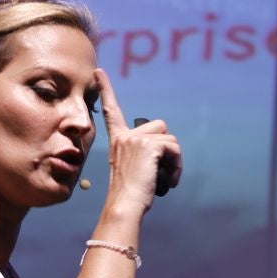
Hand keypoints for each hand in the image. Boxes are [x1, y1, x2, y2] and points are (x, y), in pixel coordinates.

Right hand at [95, 67, 180, 211]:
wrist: (125, 206)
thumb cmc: (130, 195)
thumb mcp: (133, 169)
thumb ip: (143, 154)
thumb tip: (165, 152)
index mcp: (118, 140)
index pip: (111, 110)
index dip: (106, 89)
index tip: (99, 71)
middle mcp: (124, 136)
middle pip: (160, 126)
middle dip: (166, 147)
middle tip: (159, 169)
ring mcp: (135, 139)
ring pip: (170, 138)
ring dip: (173, 159)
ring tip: (164, 177)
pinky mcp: (148, 145)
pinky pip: (174, 149)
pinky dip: (177, 165)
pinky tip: (169, 180)